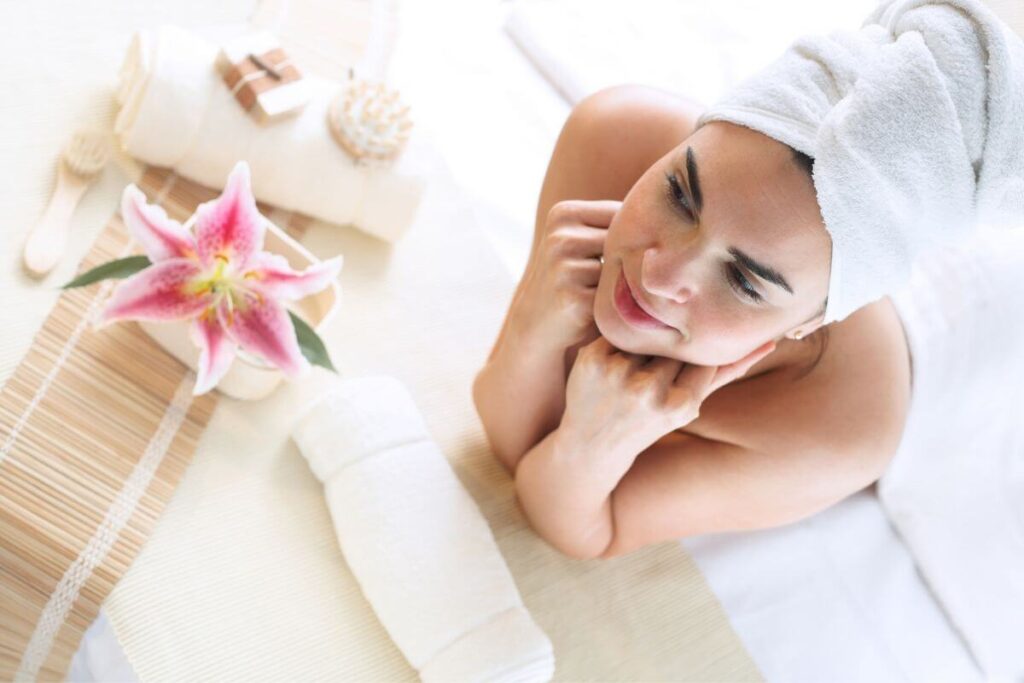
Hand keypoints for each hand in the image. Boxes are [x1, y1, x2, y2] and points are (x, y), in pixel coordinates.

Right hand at [510, 199, 619, 351]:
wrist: (537, 323)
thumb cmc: (573, 277)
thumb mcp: (583, 240)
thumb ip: (614, 224)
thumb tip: (665, 218)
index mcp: (563, 214)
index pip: (621, 214)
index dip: (626, 238)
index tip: (612, 255)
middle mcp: (561, 237)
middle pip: (624, 244)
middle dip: (624, 263)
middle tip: (605, 280)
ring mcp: (564, 268)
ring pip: (622, 270)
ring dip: (620, 285)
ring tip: (598, 293)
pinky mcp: (573, 299)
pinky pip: (616, 296)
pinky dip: (614, 305)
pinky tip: (594, 310)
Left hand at [560, 336, 777, 454]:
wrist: (590, 449)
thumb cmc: (646, 425)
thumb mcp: (689, 406)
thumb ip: (726, 373)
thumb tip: (768, 342)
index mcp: (680, 405)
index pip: (705, 356)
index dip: (696, 355)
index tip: (688, 362)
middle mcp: (649, 391)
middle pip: (674, 344)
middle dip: (668, 349)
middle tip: (654, 363)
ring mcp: (618, 374)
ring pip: (646, 335)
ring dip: (641, 344)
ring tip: (631, 367)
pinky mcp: (592, 360)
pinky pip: (614, 332)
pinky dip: (614, 342)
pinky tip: (609, 363)